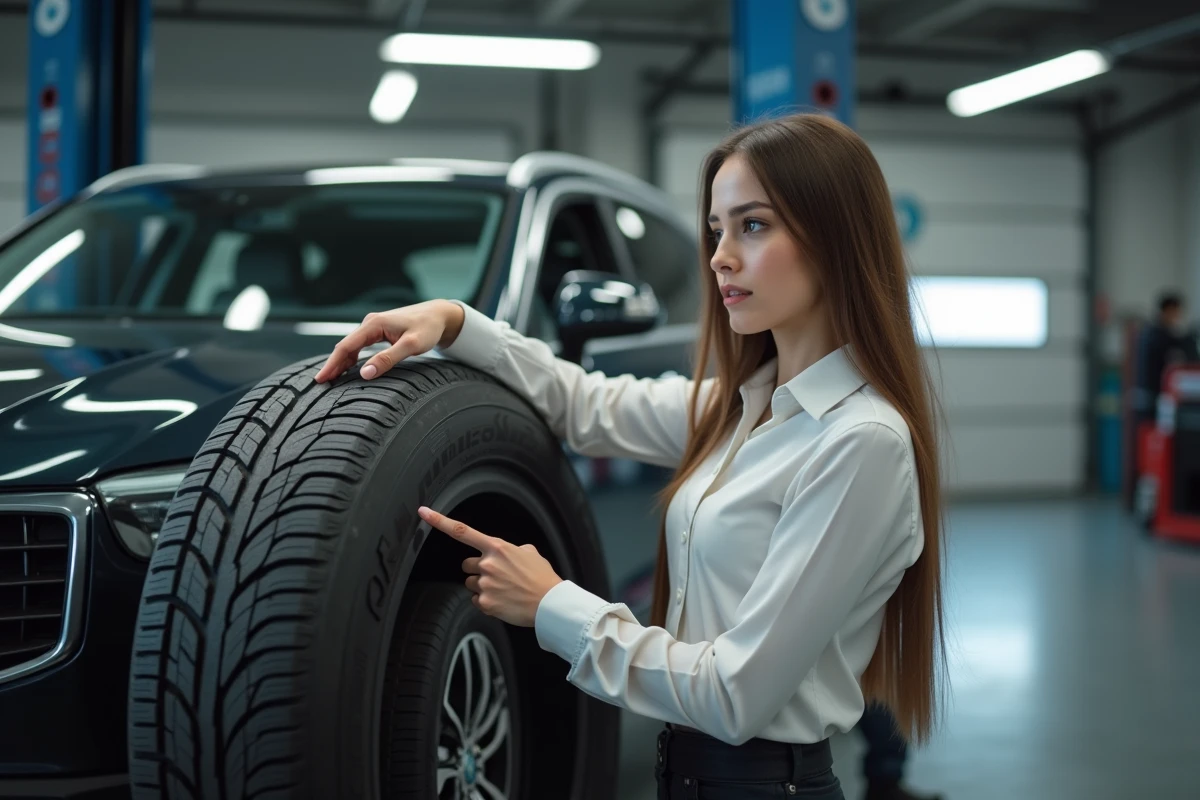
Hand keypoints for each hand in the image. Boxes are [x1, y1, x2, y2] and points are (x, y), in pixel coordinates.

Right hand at [313, 299, 464, 382]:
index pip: (346, 346)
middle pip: (345, 346)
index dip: (332, 364)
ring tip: (331, 380)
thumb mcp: (410, 346)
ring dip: (341, 362)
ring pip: (351, 346)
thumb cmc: (428, 329)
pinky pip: (359, 346)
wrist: (439, 315)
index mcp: (374, 324)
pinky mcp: (378, 330)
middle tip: (321, 384)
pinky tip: (347, 369)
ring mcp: (373, 326)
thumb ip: (388, 359)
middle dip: (332, 365)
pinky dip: (351, 357)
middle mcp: (370, 323)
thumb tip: (365, 374)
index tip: (321, 379)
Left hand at [418, 506, 563, 627]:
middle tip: (498, 576)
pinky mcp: (485, 603)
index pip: (462, 531)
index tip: (423, 512)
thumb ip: (513, 549)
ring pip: (471, 584)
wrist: (550, 603)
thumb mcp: (530, 553)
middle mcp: (487, 564)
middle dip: (478, 570)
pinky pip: (477, 601)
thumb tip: (511, 553)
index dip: (439, 521)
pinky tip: (504, 602)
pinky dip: (488, 603)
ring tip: (504, 590)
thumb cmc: (542, 578)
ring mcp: (485, 584)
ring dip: (483, 587)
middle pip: (466, 565)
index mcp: (497, 547)